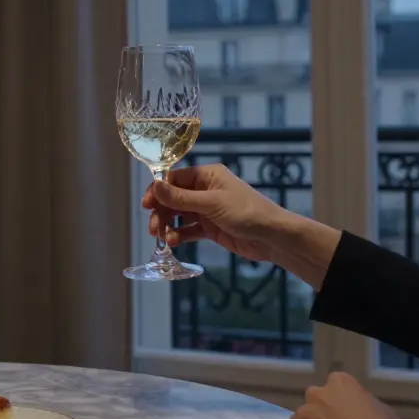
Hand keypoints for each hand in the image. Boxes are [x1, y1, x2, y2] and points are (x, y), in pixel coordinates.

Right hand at [140, 164, 288, 262]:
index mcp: (207, 176)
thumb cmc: (246, 212)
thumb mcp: (211, 203)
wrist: (272, 237)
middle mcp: (205, 190)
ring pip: (179, 215)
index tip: (147, 205)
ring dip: (168, 225)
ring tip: (163, 237)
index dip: (158, 191)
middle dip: (162, 211)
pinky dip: (180, 235)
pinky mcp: (211, 228)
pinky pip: (189, 229)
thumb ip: (181, 198)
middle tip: (154, 228)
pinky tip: (174, 242)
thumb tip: (155, 186)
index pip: (174, 178)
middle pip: (174, 198)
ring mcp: (208, 209)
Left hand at [283, 372, 406, 418]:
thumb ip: (358, 404)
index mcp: (339, 382)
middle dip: (321, 414)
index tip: (344, 416)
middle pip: (314, 403)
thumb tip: (354, 411)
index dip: (338, 403)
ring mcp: (303, 414)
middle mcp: (316, 393)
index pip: (332, 387)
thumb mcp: (378, 408)